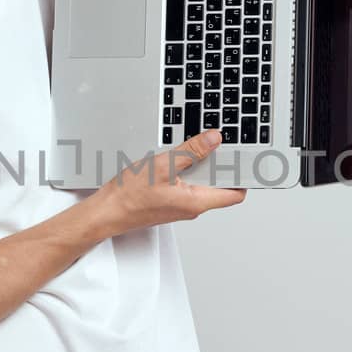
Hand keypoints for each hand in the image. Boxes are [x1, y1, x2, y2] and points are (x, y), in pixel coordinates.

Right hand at [89, 129, 245, 235]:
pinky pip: (186, 184)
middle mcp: (192, 207)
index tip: (244, 157)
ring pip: (201, 183)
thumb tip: (213, 139)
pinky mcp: (170, 201)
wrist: (107, 212)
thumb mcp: (163, 166)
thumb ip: (191, 152)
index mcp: (196, 202)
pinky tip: (174, 158)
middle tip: (216, 144)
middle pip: (219, 186)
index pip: (235, 193)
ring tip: (191, 148)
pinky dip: (185, 170)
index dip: (243, 175)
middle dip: (220, 164)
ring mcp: (181, 205)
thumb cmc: (129, 197)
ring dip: (200, 165)